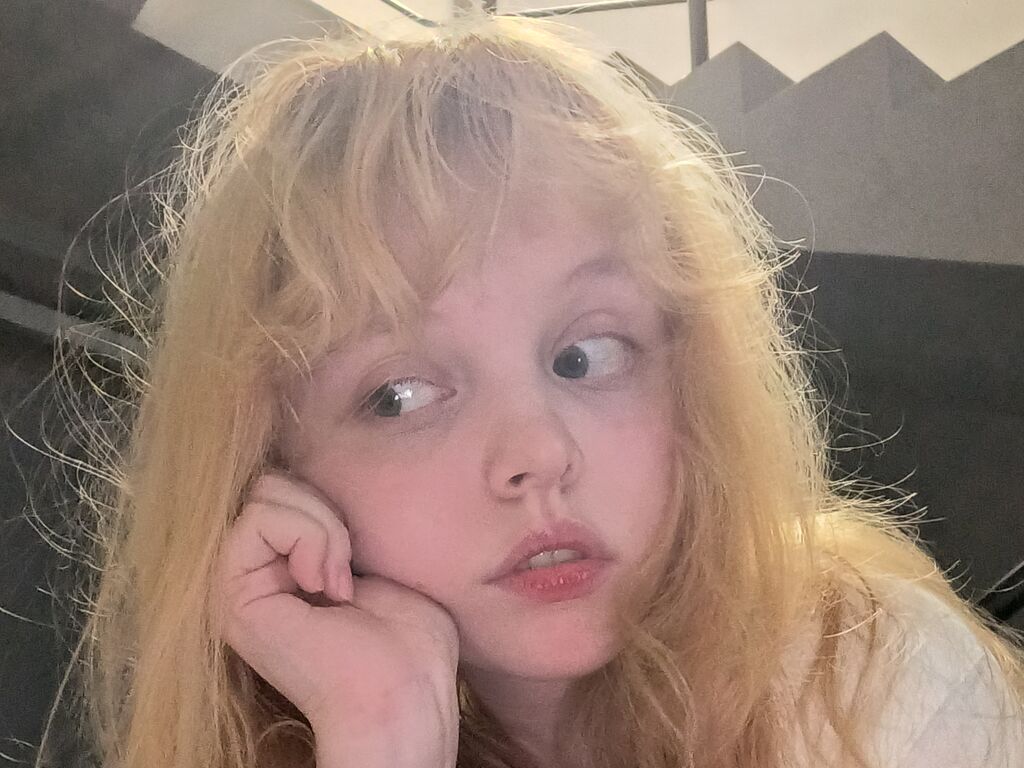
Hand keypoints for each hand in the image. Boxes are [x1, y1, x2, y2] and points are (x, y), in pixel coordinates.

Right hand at [215, 471, 459, 767]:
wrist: (403, 694)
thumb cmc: (406, 641)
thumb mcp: (375, 562)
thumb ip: (339, 527)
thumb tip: (328, 482)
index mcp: (281, 569)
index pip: (285, 487)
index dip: (329, 504)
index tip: (357, 561)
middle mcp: (252, 575)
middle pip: (270, 483)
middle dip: (323, 509)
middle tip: (348, 567)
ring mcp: (237, 588)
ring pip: (264, 495)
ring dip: (321, 527)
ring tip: (339, 581)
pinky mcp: (234, 598)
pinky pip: (258, 519)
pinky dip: (308, 537)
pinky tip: (326, 585)